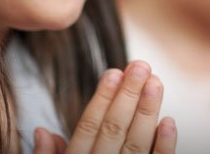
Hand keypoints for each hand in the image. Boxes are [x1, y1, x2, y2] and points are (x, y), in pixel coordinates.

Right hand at [34, 61, 176, 153]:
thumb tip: (41, 130)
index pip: (88, 128)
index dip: (101, 99)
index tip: (113, 72)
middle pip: (113, 130)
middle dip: (127, 95)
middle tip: (141, 65)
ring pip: (135, 144)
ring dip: (146, 112)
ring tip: (155, 82)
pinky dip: (163, 147)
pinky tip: (168, 122)